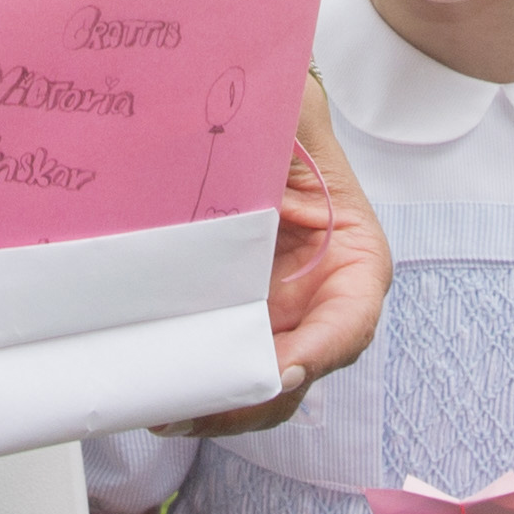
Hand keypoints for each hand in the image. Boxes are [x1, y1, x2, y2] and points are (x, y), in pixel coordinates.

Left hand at [177, 78, 391, 437]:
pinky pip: (223, 367)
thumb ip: (295, 115)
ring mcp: (276, 322)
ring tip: (170, 411)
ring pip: (259, 386)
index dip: (322, 350)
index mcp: (355, 261)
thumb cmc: (283, 122)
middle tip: (207, 405)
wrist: (243, 130)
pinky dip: (199, 387)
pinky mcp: (235, 326)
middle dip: (256, 398)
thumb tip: (266, 102)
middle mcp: (320, 304)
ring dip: (221, 406)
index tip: (286, 369)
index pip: (350, 322)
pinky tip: (158, 396)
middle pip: (300, 371)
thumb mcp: (295, 112)